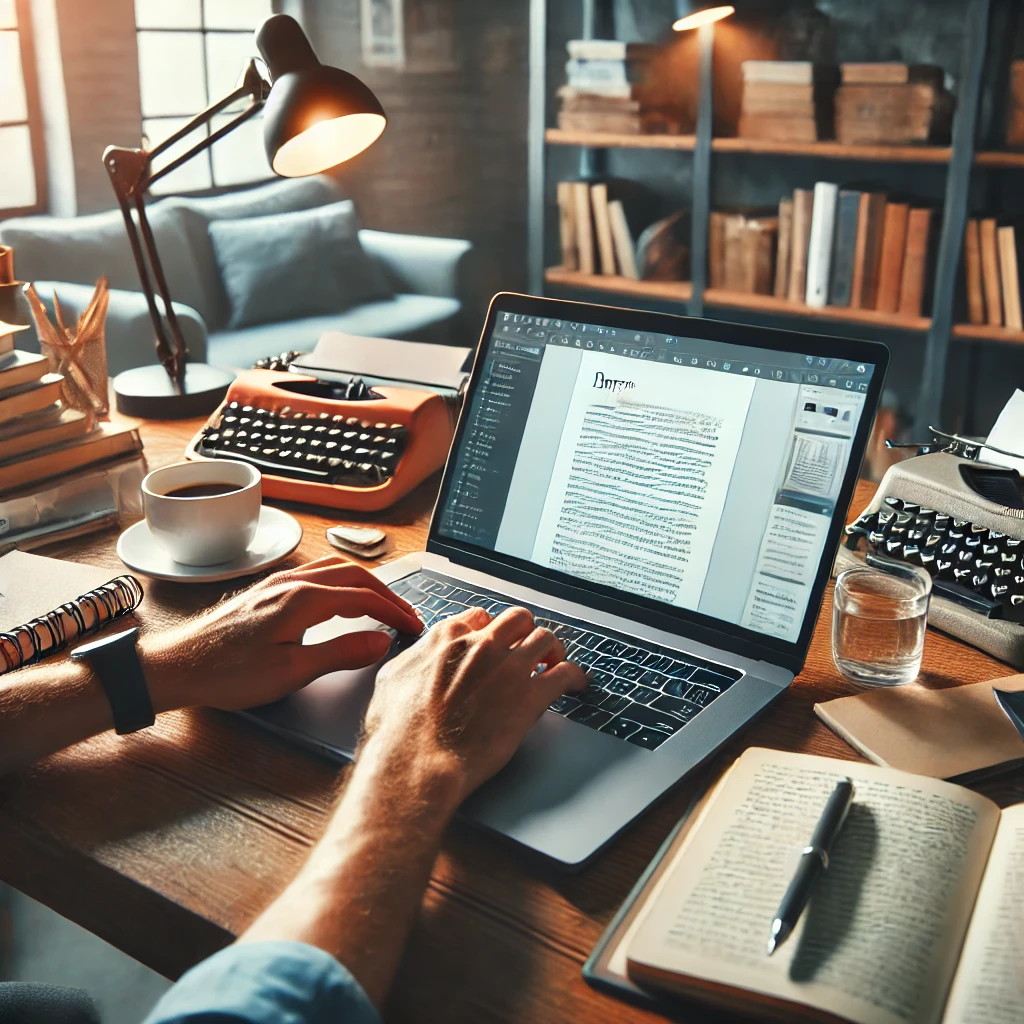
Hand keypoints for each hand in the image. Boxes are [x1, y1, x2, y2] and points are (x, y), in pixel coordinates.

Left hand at [139, 556, 422, 712]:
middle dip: (387, 595)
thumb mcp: (291, 672)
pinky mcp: (266, 591)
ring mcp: (278, 583)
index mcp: (303, 599)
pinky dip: (343, 582)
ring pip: (336, 570)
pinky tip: (341, 598)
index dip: (395, 611)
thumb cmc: (226, 673)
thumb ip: (340, 653)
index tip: (414, 627)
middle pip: (355, 576)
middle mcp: (292, 582)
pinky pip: (316, 574)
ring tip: (382, 605)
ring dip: (365, 584)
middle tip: (407, 616)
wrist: (176, 666)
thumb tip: (380, 641)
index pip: (365, 597)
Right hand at [359, 606, 586, 805]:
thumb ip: (413, 661)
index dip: (492, 630)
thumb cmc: (398, 732)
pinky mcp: (529, 697)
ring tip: (555, 662)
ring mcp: (508, 668)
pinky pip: (564, 674)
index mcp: (448, 638)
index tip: (497, 642)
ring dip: (553, 650)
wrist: (415, 763)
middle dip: (526, 631)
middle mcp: (481, 645)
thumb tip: (417, 658)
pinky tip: (575, 683)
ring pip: (544, 639)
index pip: (480, 616)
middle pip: (518, 619)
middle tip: (530, 648)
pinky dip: (574, 676)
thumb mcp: (392, 681)